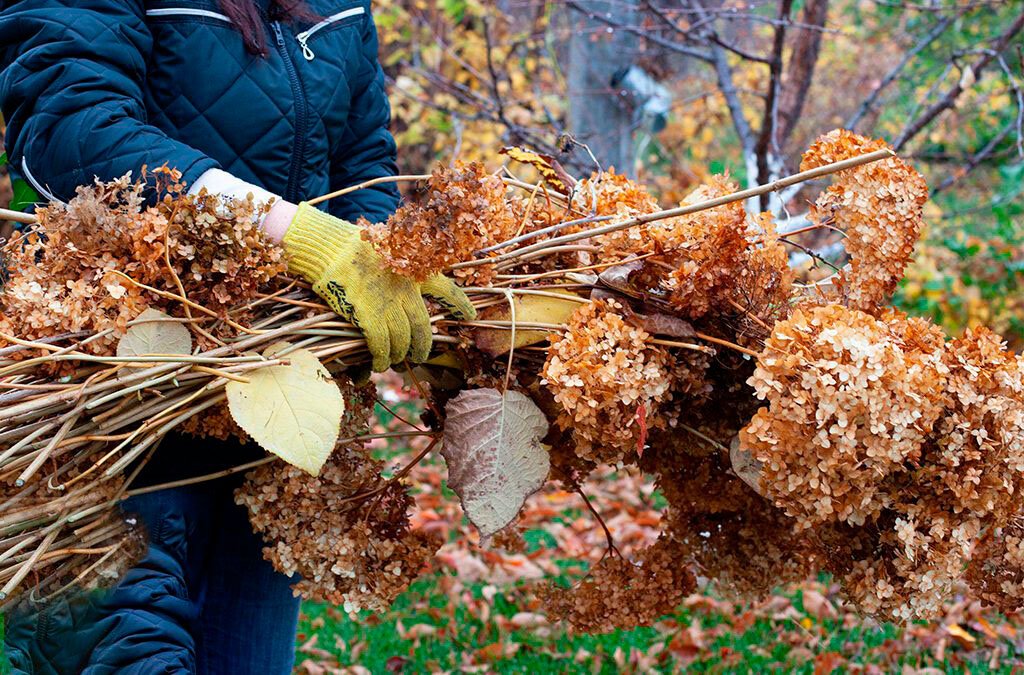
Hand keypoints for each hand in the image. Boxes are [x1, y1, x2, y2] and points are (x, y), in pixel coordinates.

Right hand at [282, 203, 474, 371]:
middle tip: (418, 357)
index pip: (446, 288)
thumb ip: (398, 271)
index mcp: (414, 271)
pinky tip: (377, 364)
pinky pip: (381, 345)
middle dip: (422, 348)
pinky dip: (381, 358)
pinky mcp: (369, 315)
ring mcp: (388, 303)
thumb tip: (400, 293)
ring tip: (394, 362)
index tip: (470, 316)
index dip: (460, 304)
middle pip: (422, 328)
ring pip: (402, 341)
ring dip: (398, 356)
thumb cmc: (352, 246)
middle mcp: (406, 289)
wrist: (329, 246)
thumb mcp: (387, 250)